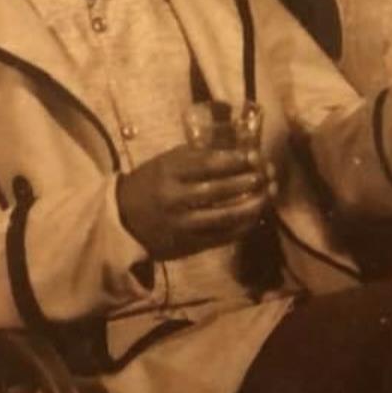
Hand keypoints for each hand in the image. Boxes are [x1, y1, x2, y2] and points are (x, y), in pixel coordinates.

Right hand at [116, 145, 274, 260]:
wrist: (123, 221)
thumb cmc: (150, 183)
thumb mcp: (166, 162)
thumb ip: (196, 155)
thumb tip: (235, 147)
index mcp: (168, 172)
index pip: (207, 164)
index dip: (234, 160)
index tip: (254, 155)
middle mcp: (174, 198)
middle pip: (219, 190)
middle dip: (248, 181)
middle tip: (267, 173)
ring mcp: (182, 224)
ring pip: (225, 215)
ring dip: (252, 204)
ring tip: (268, 193)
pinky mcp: (188, 245)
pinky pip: (222, 236)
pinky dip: (243, 226)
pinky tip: (256, 216)